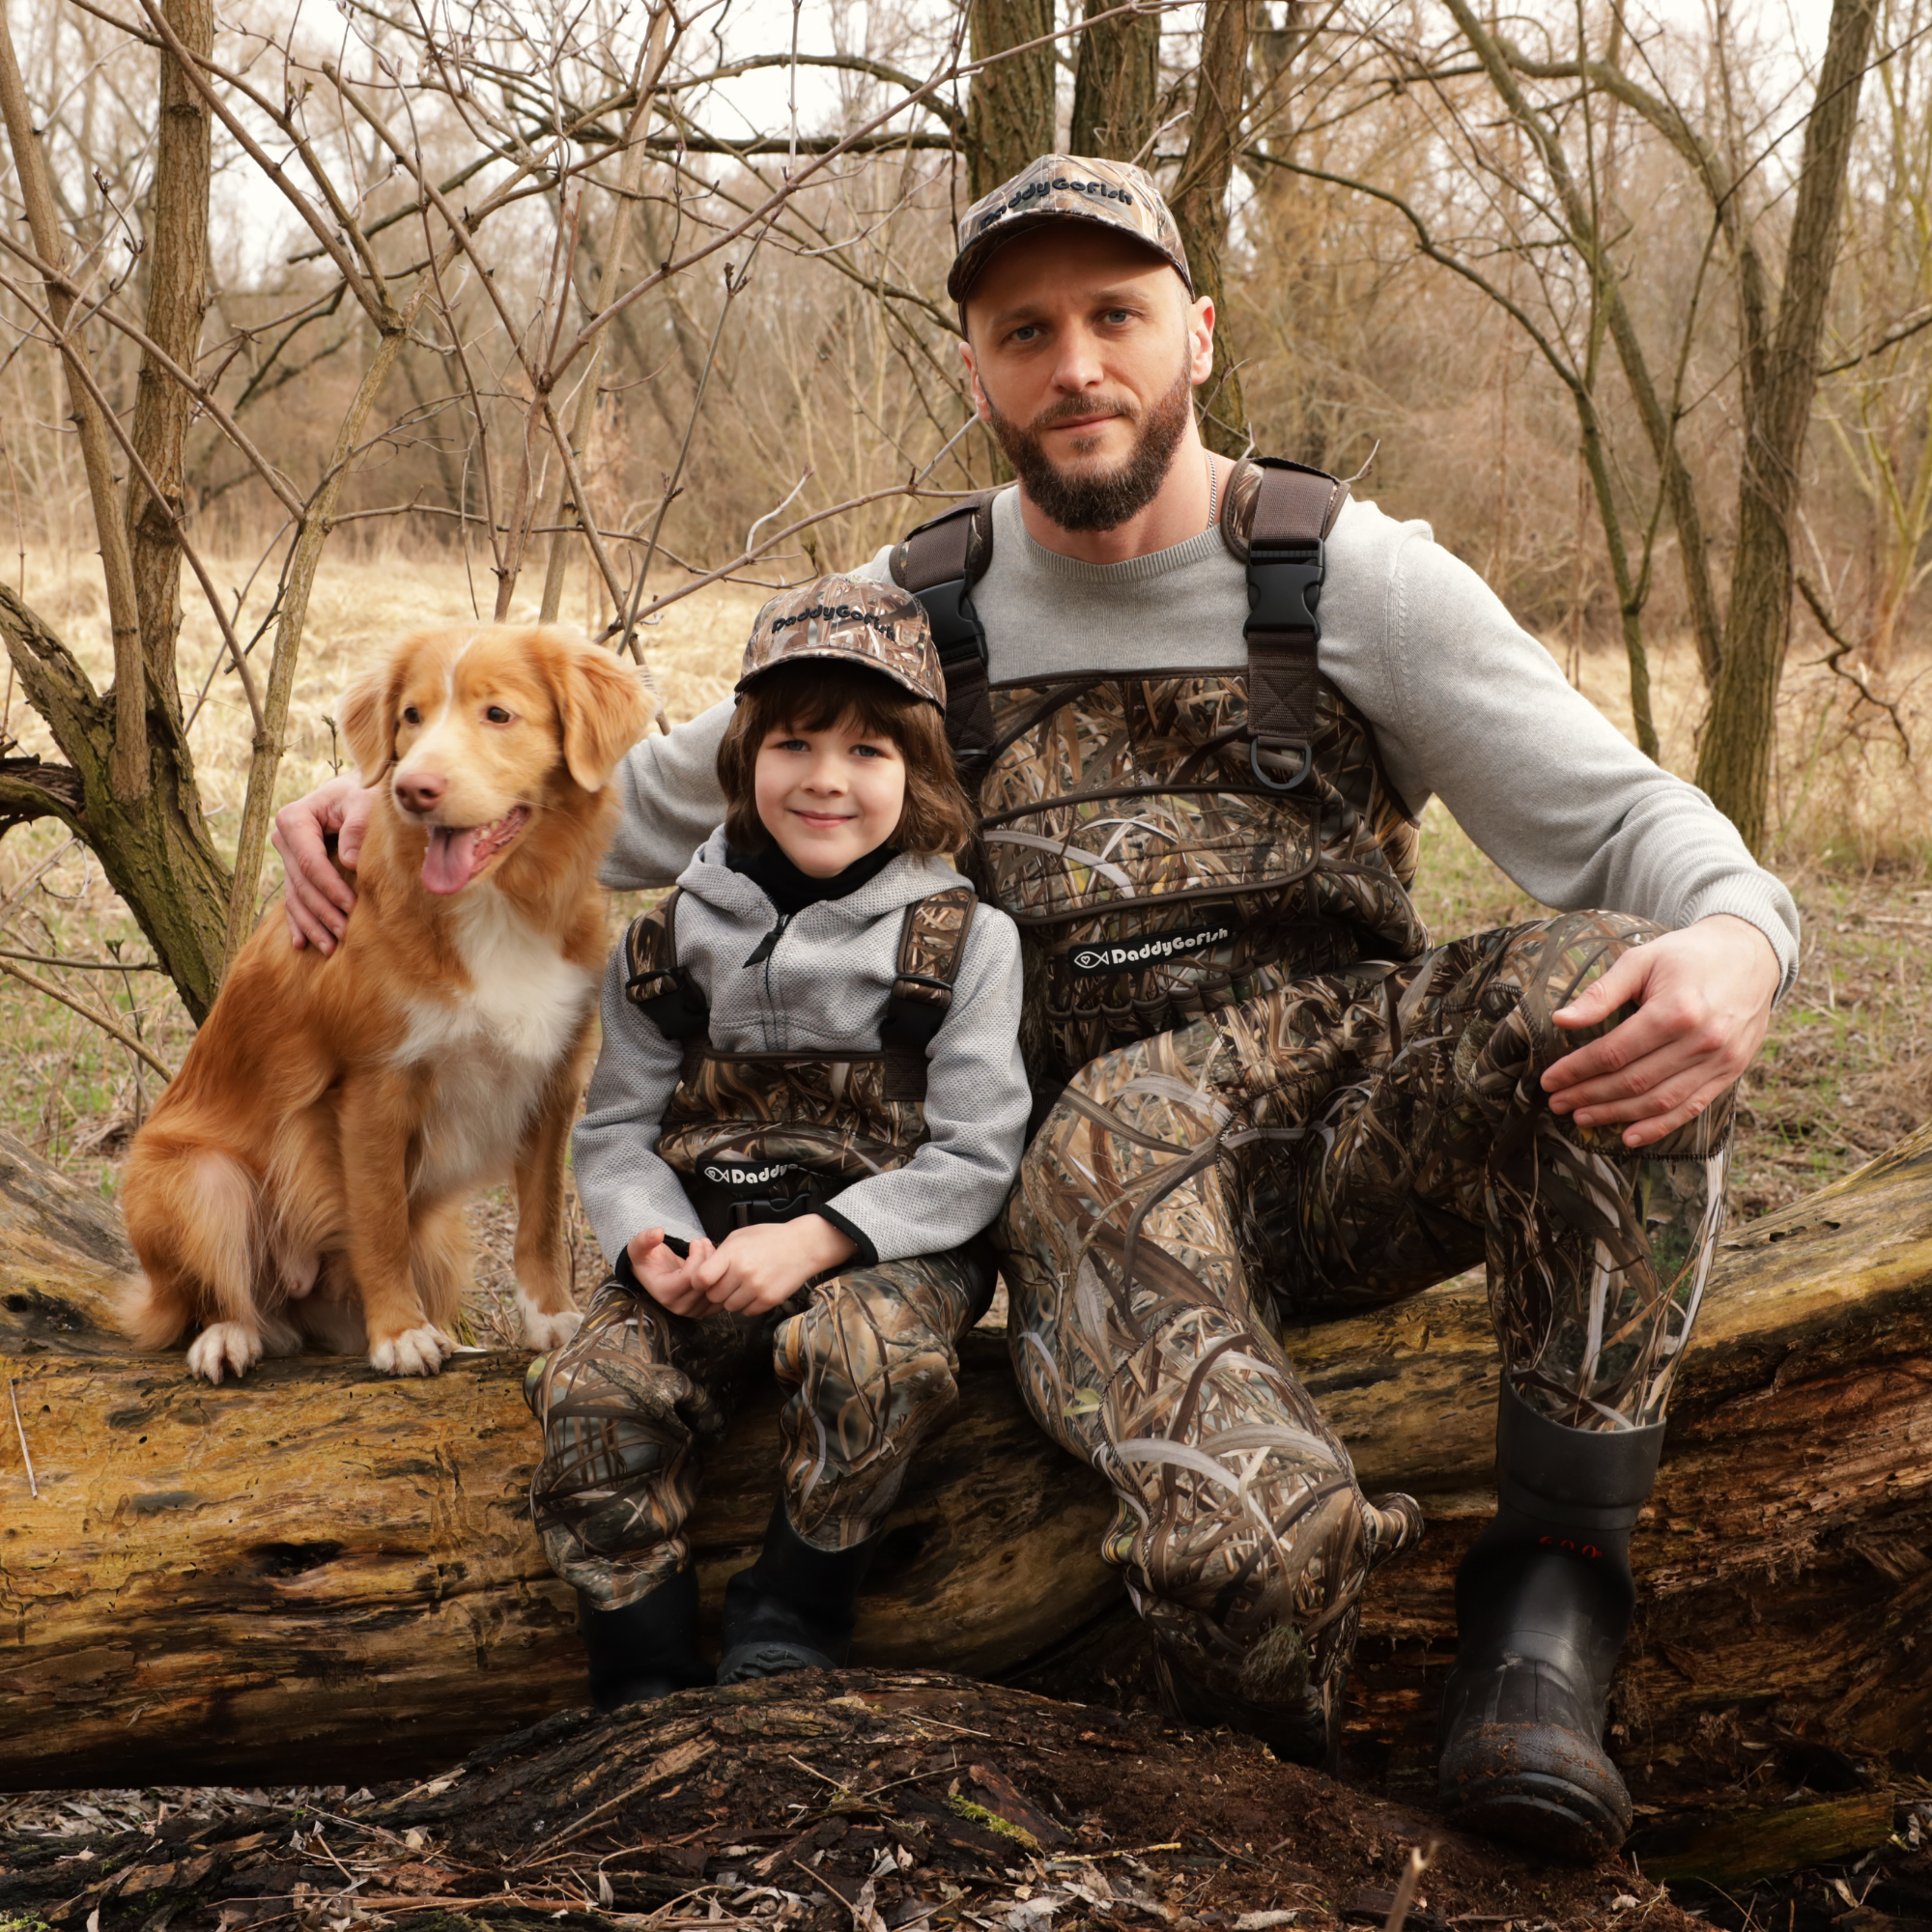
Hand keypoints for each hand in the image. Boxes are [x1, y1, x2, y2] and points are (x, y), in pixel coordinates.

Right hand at [273, 773, 376, 952]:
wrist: (356, 790)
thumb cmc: (363, 793)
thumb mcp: (364, 800)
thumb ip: (358, 825)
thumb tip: (351, 861)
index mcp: (295, 819)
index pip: (310, 862)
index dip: (330, 888)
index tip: (352, 908)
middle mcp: (284, 838)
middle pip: (302, 884)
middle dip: (324, 912)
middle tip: (346, 935)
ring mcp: (286, 855)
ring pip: (296, 896)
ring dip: (312, 924)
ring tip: (330, 948)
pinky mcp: (294, 868)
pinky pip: (292, 899)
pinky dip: (298, 922)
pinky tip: (302, 944)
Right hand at [626, 1227, 716, 1316]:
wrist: (654, 1273)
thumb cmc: (647, 1259)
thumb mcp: (639, 1248)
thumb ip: (644, 1239)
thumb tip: (657, 1232)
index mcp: (665, 1294)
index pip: (690, 1276)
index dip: (697, 1255)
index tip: (695, 1241)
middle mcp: (680, 1306)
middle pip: (705, 1283)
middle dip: (709, 1258)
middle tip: (705, 1242)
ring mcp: (694, 1310)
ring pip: (716, 1287)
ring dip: (717, 1264)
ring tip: (708, 1248)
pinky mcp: (705, 1309)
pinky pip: (722, 1293)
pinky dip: (722, 1275)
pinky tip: (714, 1260)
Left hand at [695, 1215, 854, 1315]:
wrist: (803, 1246)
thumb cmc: (770, 1238)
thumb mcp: (740, 1236)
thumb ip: (720, 1254)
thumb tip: (701, 1272)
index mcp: (733, 1253)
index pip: (701, 1278)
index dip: (699, 1282)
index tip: (704, 1280)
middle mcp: (743, 1272)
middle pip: (713, 1296)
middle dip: (717, 1291)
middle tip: (728, 1282)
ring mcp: (757, 1288)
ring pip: (729, 1307)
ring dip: (732, 1299)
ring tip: (744, 1285)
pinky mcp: (769, 1300)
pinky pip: (747, 1312)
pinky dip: (748, 1305)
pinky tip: (756, 1290)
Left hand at [1541, 914, 1781, 1148]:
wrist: (1751, 954)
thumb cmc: (1688, 955)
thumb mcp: (1642, 960)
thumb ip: (1602, 993)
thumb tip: (1561, 1020)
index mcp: (1675, 1011)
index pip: (1613, 1052)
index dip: (1577, 1070)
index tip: (1549, 1080)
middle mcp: (1700, 1041)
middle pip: (1633, 1081)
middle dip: (1589, 1096)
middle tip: (1557, 1103)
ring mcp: (1719, 1061)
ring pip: (1659, 1101)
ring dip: (1616, 1115)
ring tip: (1582, 1117)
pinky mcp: (1730, 1072)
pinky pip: (1692, 1107)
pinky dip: (1659, 1127)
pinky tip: (1629, 1136)